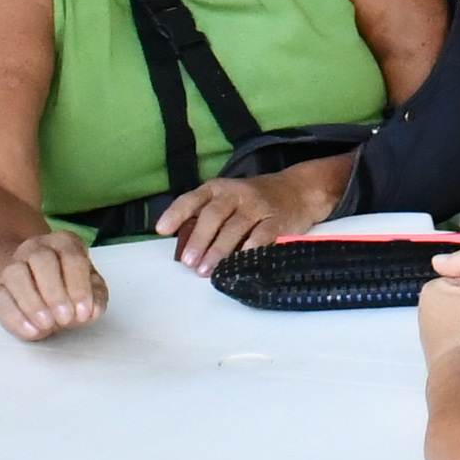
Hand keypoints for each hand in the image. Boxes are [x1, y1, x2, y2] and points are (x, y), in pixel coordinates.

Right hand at [0, 229, 108, 340]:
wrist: (43, 291)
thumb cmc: (71, 287)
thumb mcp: (91, 288)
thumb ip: (96, 297)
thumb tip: (92, 310)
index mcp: (64, 243)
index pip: (72, 256)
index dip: (79, 285)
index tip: (84, 311)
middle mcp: (36, 248)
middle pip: (41, 260)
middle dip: (54, 292)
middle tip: (65, 318)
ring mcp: (14, 266)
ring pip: (16, 275)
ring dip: (32, 303)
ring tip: (47, 325)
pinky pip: (0, 299)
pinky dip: (15, 317)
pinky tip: (31, 331)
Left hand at [155, 155, 346, 269]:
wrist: (297, 190)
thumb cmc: (252, 201)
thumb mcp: (227, 198)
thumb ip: (205, 216)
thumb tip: (182, 245)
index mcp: (218, 189)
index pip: (193, 198)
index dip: (176, 213)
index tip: (162, 230)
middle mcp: (236, 194)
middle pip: (214, 215)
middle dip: (200, 239)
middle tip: (189, 262)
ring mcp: (258, 206)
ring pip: (235, 227)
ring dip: (219, 250)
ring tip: (206, 270)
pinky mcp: (278, 220)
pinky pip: (262, 235)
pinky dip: (250, 249)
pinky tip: (240, 262)